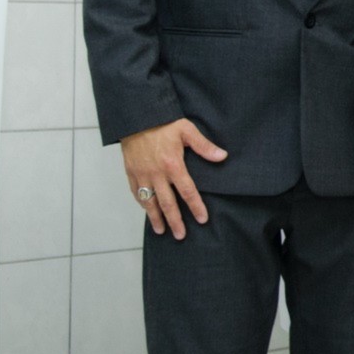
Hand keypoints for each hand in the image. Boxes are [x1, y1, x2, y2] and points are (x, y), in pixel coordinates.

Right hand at [120, 118, 227, 239]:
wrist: (136, 117)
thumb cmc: (164, 123)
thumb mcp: (187, 130)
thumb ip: (204, 146)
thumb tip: (222, 157)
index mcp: (173, 165)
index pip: (187, 191)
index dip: (195, 206)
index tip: (202, 219)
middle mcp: (157, 174)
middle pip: (168, 203)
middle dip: (175, 221)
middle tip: (181, 235)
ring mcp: (142, 175)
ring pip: (150, 202)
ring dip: (156, 218)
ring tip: (161, 231)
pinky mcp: (131, 173)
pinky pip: (137, 193)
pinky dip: (143, 204)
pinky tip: (148, 211)